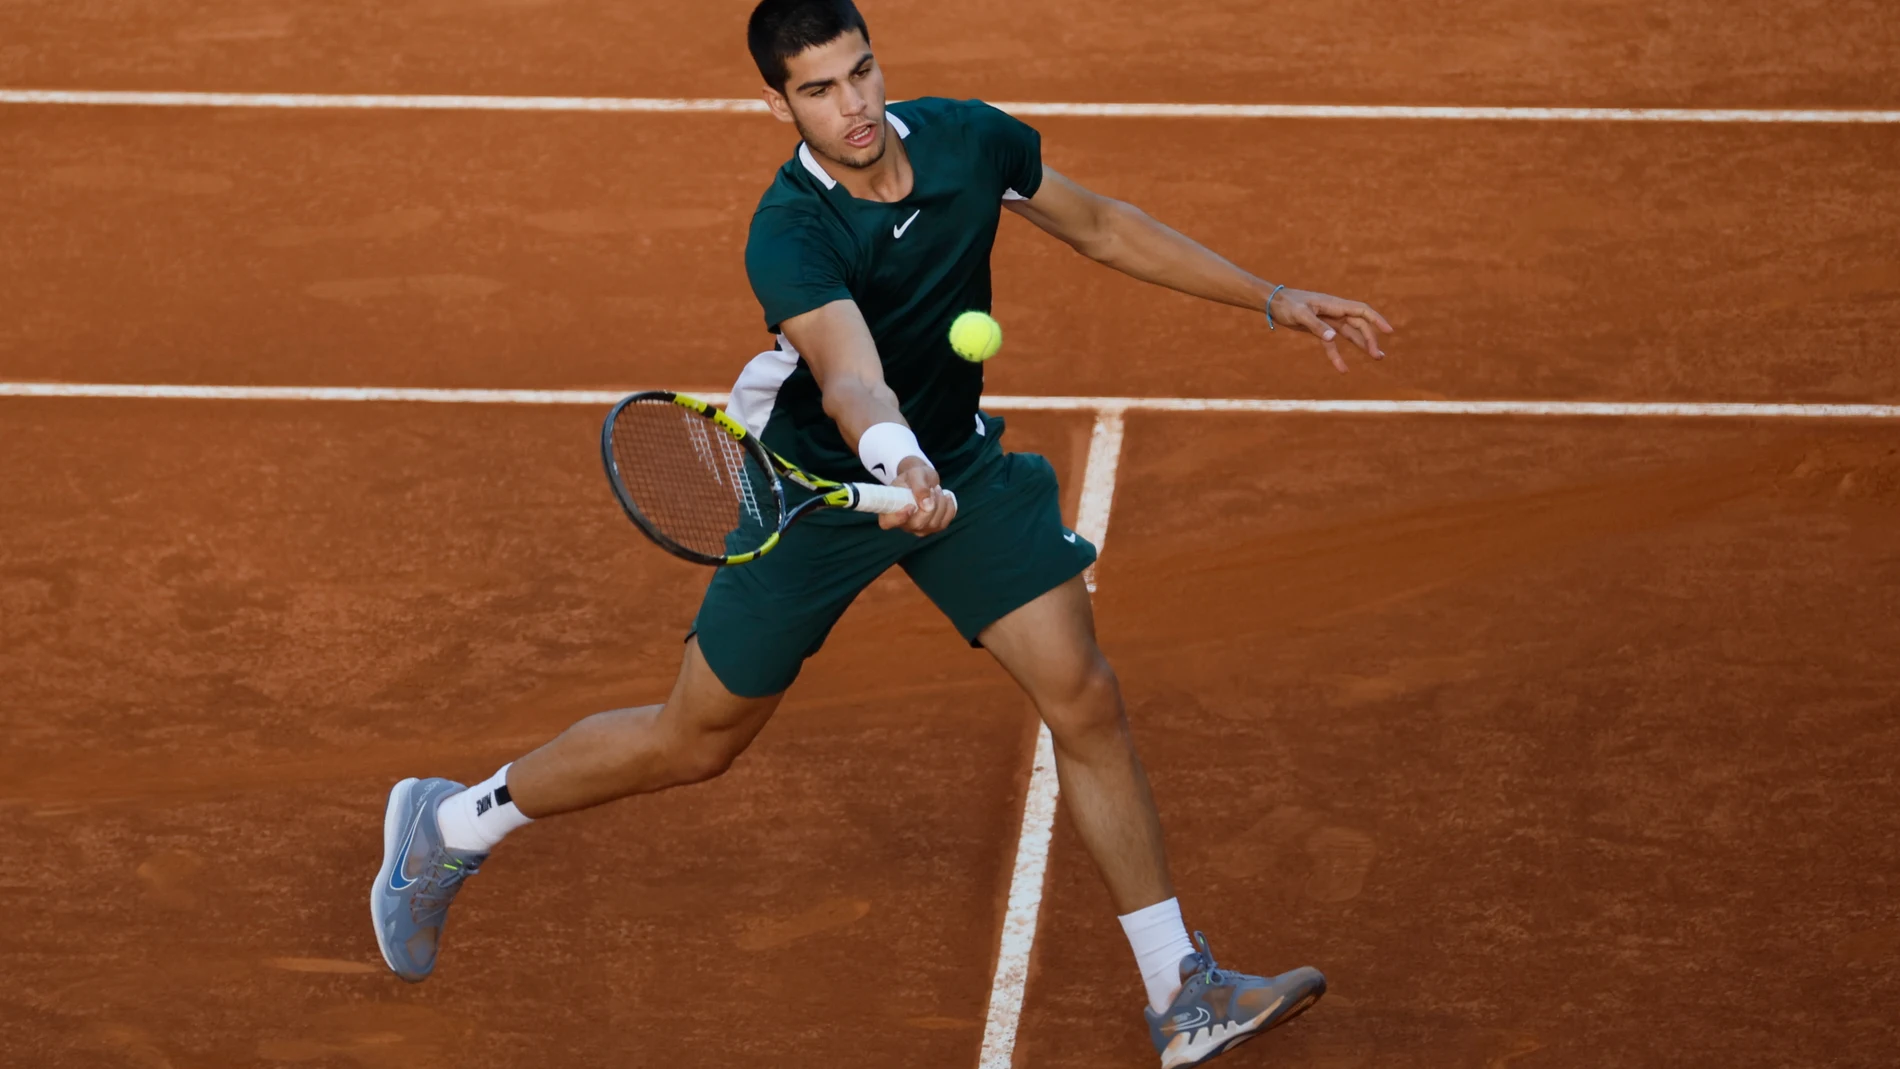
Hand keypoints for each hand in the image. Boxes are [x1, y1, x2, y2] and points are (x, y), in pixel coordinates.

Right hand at [879, 457, 957, 535]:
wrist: (924, 479)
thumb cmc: (914, 476)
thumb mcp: (915, 474)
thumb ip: (919, 487)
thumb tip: (927, 504)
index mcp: (890, 510)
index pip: (888, 522)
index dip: (897, 518)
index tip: (910, 506)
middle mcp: (903, 524)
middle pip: (917, 524)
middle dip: (930, 506)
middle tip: (933, 489)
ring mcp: (918, 529)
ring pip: (933, 524)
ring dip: (941, 504)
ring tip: (938, 489)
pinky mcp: (932, 528)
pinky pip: (944, 523)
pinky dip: (949, 508)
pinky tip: (947, 497)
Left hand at [1268, 287, 1393, 371]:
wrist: (1273, 303)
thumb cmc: (1287, 304)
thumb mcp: (1300, 315)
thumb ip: (1316, 326)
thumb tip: (1333, 338)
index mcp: (1334, 305)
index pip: (1361, 311)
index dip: (1376, 320)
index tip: (1388, 331)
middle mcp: (1335, 312)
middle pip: (1359, 325)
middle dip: (1370, 339)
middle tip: (1378, 356)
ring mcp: (1328, 321)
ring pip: (1350, 334)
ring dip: (1362, 345)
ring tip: (1376, 357)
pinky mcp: (1320, 329)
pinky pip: (1332, 344)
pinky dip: (1337, 356)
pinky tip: (1343, 369)